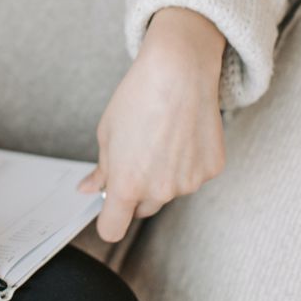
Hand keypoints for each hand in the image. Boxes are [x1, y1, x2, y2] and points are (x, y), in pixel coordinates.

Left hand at [77, 7, 227, 242]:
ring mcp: (189, 183)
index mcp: (127, 184)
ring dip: (162, 175)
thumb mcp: (107, 133)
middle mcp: (160, 190)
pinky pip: (192, 176)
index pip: (113, 229)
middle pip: (142, 209)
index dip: (108, 221)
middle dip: (135, 192)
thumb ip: (102, 169)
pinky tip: (182, 133)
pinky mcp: (211, 170)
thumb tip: (89, 189)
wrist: (178, 71)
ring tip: (161, 136)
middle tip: (135, 156)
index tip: (107, 211)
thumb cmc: (137, 98)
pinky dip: (187, 162)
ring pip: (169, 191)